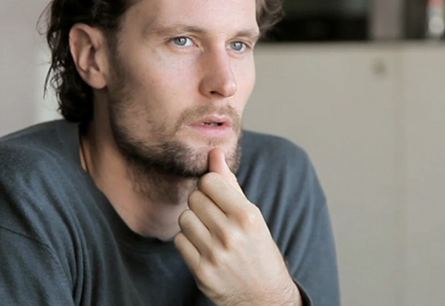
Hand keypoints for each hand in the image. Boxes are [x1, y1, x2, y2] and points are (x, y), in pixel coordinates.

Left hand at [174, 148, 300, 305]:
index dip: (211, 186)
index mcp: (248, 215)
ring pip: (185, 218)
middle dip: (202, 203)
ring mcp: (215, 254)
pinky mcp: (201, 271)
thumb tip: (213, 152)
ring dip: (194, 222)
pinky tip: (204, 247)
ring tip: (210, 232)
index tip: (219, 196)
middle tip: (215, 216)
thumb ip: (230, 183)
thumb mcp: (252, 215)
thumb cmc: (259, 250)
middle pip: (195, 198)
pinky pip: (180, 240)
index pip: (210, 181)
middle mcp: (231, 234)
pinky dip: (188, 241)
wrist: (265, 298)